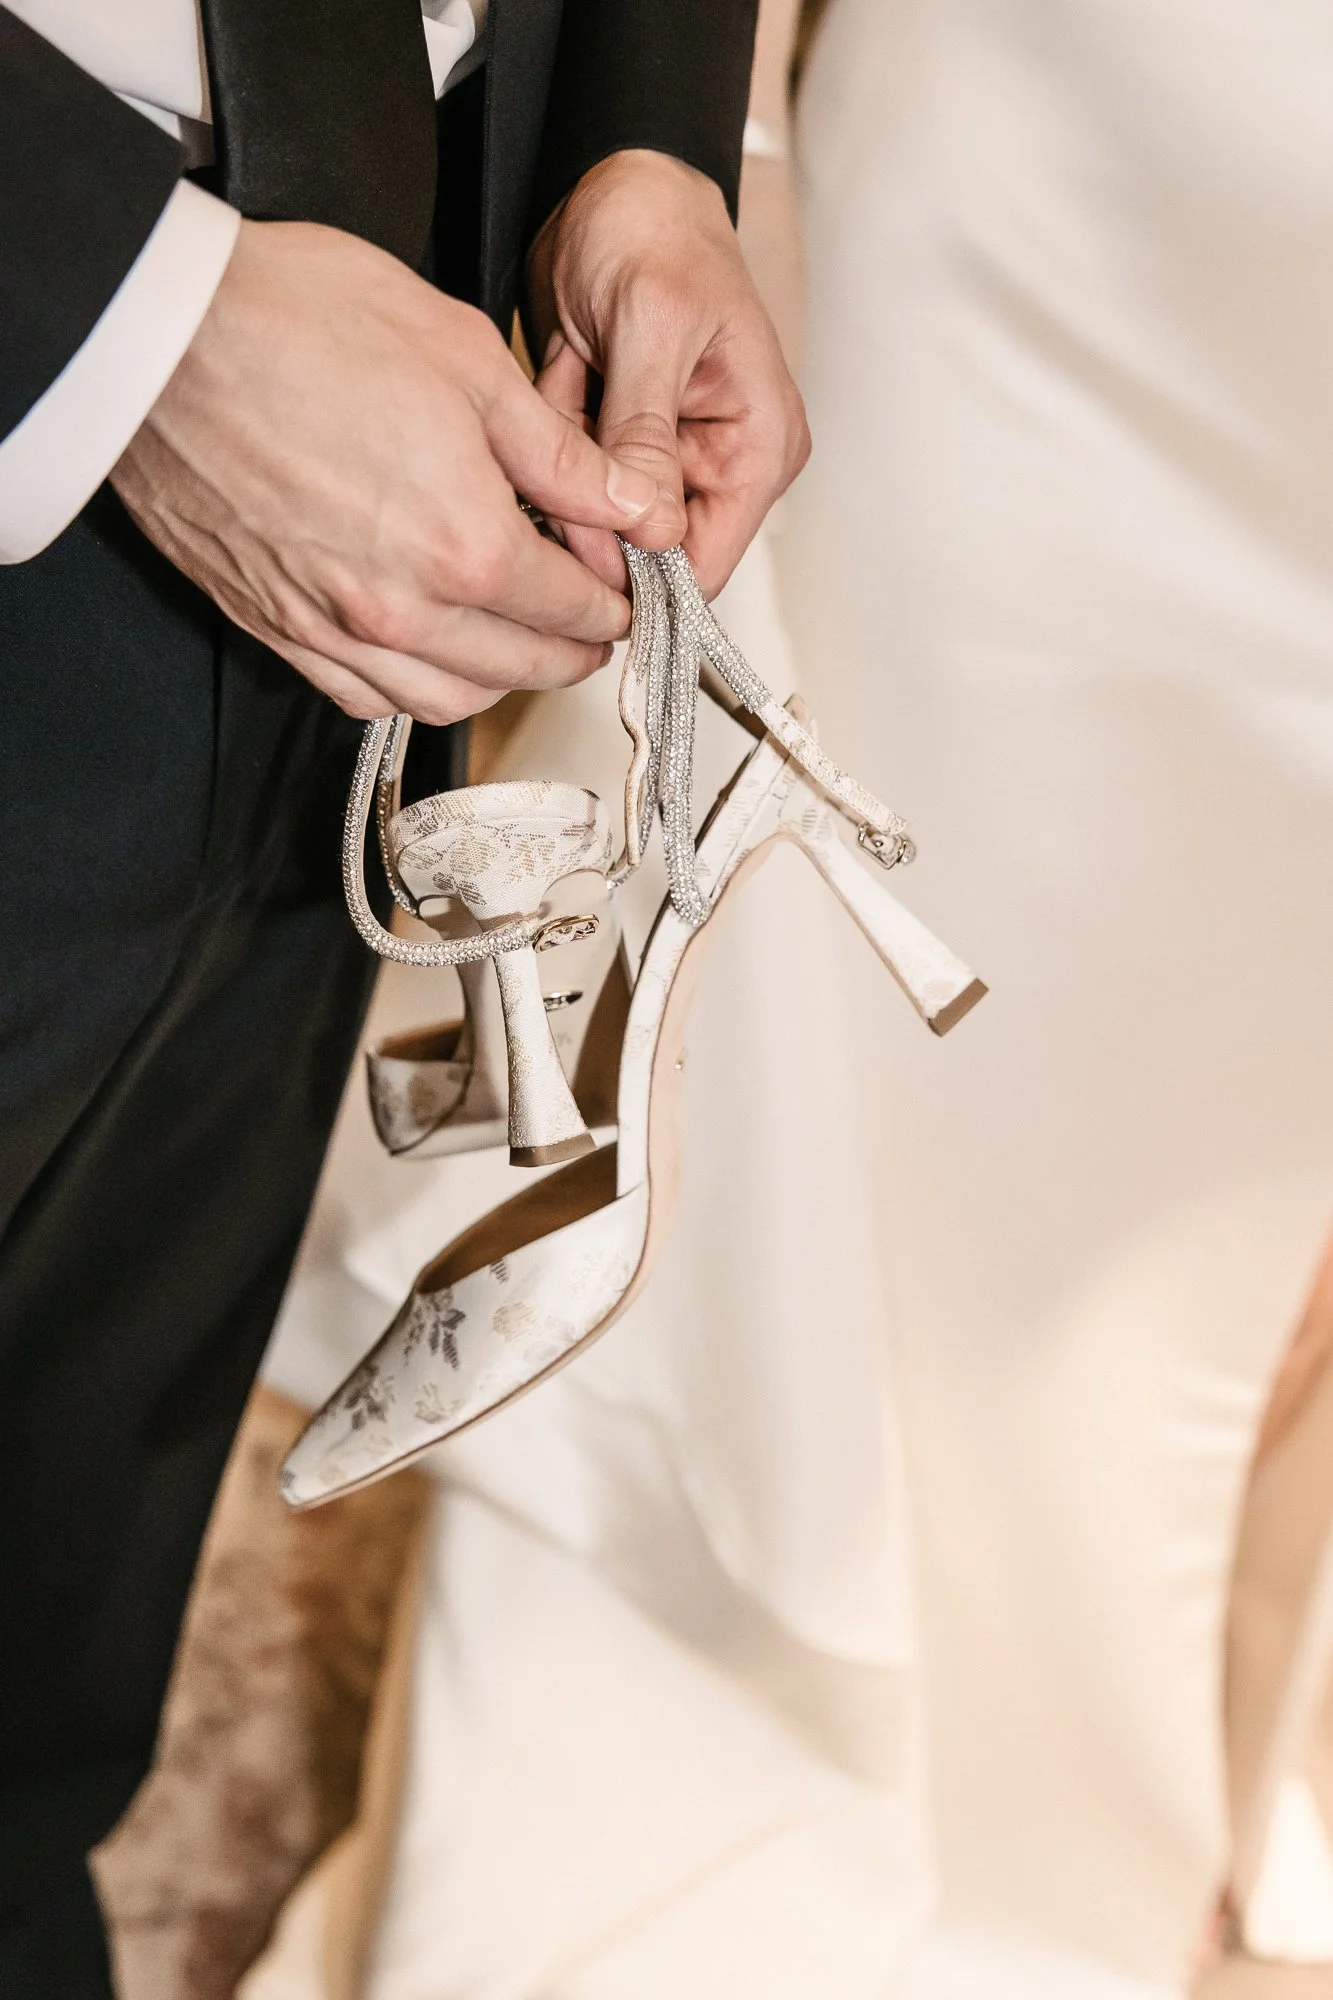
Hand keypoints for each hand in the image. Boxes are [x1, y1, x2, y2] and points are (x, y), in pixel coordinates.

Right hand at [113, 219, 663, 722]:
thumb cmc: (296, 321)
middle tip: (591, 620)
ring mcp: (333, 628)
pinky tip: (429, 650)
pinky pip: (366, 698)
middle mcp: (402, 609)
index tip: (628, 591)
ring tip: (518, 638)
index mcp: (467, 546)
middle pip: (522, 670)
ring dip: (499, 679)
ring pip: (447, 699)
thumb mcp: (467, 360)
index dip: (617, 605)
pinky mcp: (276, 627)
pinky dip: (414, 687)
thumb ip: (561, 456)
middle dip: (573, 650)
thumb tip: (633, 504)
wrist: (157, 334)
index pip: (575, 612)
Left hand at [526, 149, 810, 598]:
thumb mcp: (652, 326)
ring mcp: (667, 457)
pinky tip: (562, 372)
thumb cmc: (656, 230)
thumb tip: (652, 530)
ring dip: (563, 467)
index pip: (707, 563)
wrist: (615, 181)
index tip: (582, 564)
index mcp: (757, 445)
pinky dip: (549, 439)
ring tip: (568, 381)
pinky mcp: (619, 443)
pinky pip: (571, 479)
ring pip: (599, 518)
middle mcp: (719, 463)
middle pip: (647, 550)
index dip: (645, 580)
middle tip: (555, 455)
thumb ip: (646, 434)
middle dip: (590, 514)